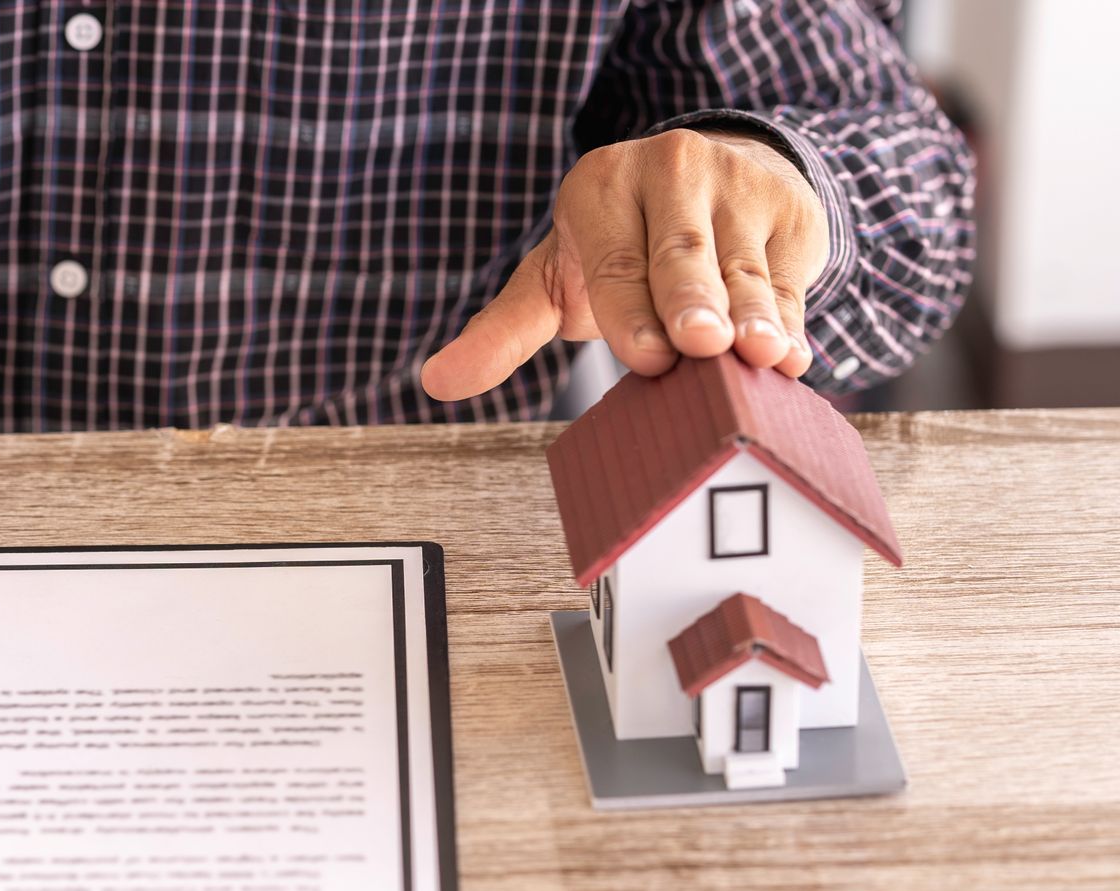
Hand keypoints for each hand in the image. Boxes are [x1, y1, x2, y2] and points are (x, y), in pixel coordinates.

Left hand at [421, 128, 828, 400]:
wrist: (709, 186)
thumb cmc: (615, 247)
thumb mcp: (553, 280)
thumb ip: (502, 332)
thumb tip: (436, 381)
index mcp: (599, 186)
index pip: (613, 261)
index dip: (629, 312)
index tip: (649, 357)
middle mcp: (671, 171)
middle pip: (681, 255)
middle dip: (689, 303)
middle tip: (700, 344)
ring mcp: (737, 186)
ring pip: (743, 271)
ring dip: (753, 318)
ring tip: (759, 355)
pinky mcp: (791, 212)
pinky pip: (789, 280)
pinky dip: (790, 323)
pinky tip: (788, 357)